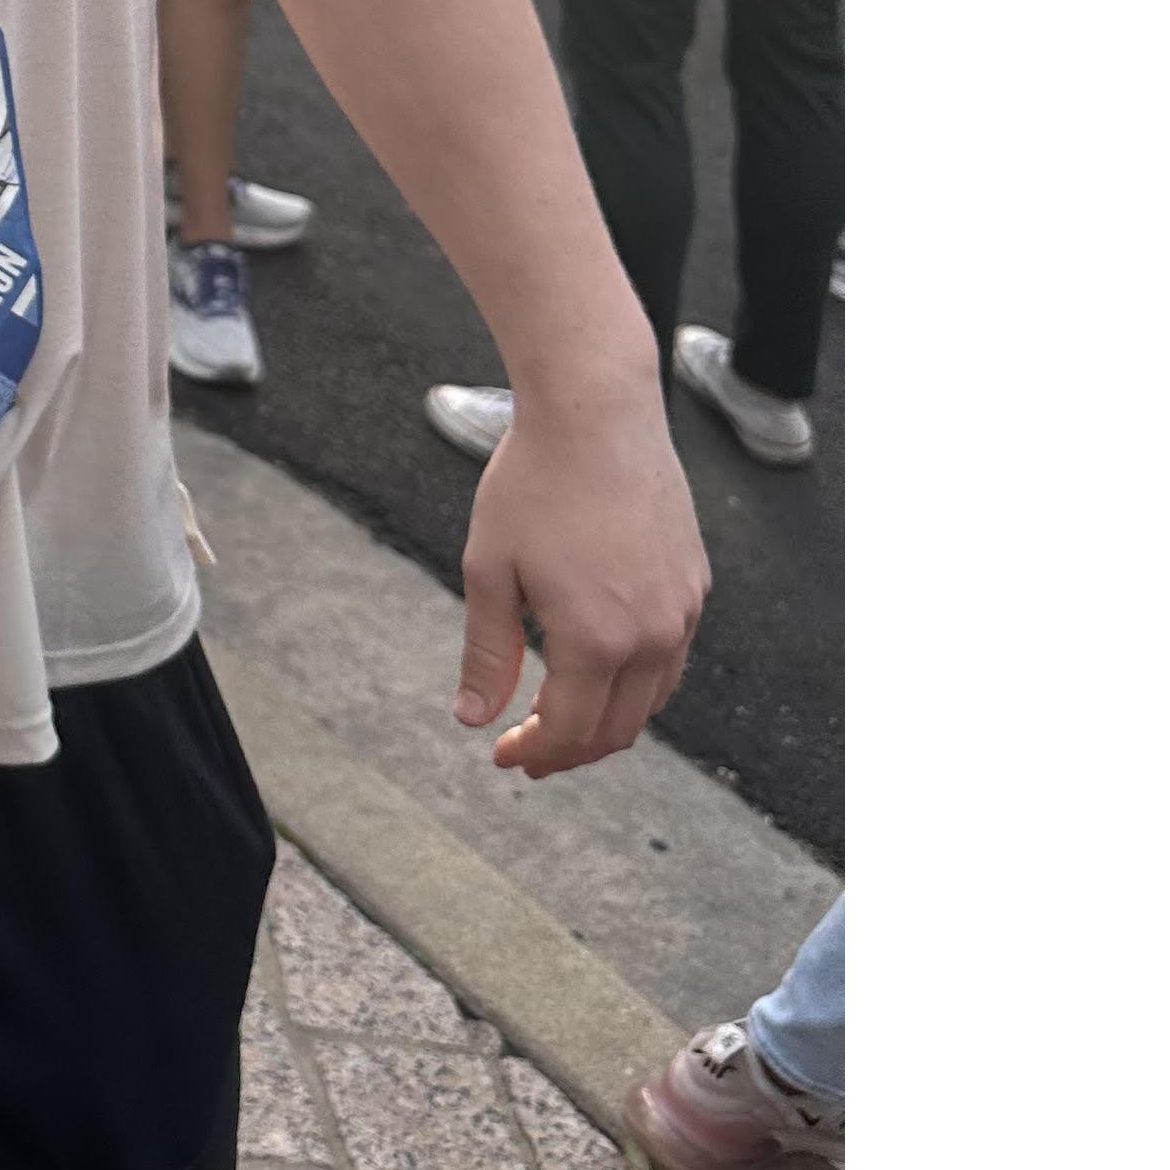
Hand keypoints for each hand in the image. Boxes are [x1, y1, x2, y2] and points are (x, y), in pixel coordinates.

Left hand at [453, 376, 709, 775]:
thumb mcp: (489, 569)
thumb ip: (486, 653)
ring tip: (558, 716)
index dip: (535, 753)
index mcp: (597, 639)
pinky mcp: (695, 586)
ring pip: (652, 701)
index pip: (571, 730)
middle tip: (524, 749)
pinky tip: (596, 668)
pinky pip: (672, 659)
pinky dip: (636, 683)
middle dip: (569, 750)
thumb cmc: (532, 484)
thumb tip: (473, 720)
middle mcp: (653, 636)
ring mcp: (683, 611)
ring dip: (606, 721)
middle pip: (618, 729)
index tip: (501, 755)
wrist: (596, 414)